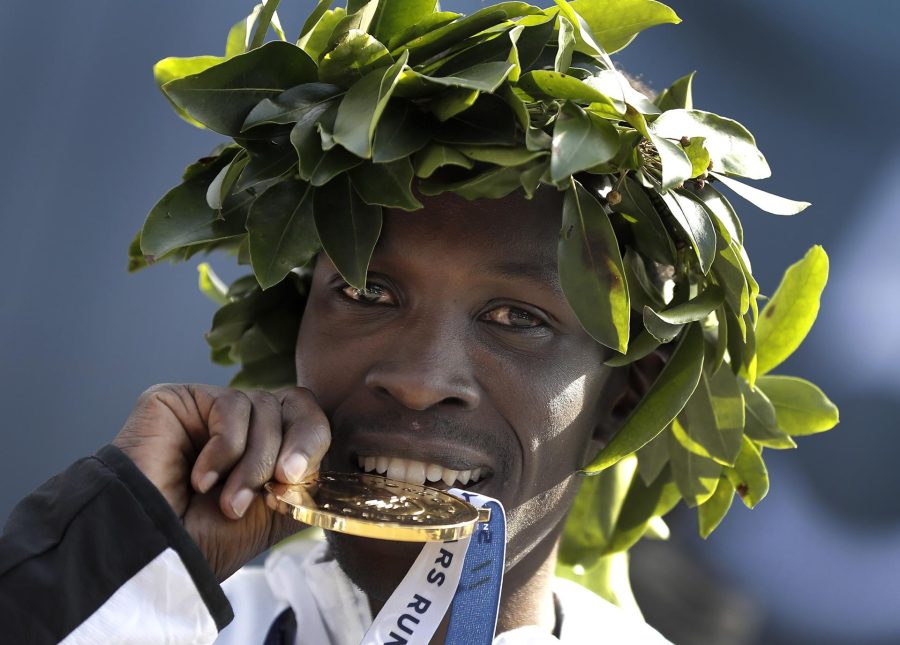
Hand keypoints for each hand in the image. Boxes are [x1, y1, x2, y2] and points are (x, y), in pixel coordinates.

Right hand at [112, 384, 329, 580]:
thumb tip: (325, 451)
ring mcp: (210, 409)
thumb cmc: (208, 538)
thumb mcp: (277, 510)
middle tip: (279, 482)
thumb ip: (307, 475)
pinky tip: (201, 479)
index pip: (308, 415)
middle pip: (295, 402)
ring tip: (228, 501)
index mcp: (266, 443)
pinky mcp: (180, 399)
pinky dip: (225, 448)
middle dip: (291, 448)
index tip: (297, 478)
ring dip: (253, 462)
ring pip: (264, 406)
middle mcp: (241, 422)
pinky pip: (231, 405)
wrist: (157, 550)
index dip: (313, 439)